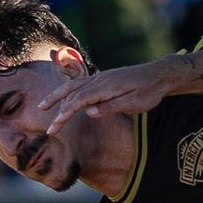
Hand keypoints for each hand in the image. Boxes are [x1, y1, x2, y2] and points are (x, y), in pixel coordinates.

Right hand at [40, 63, 172, 135]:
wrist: (159, 74)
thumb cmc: (149, 91)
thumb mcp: (134, 103)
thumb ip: (111, 107)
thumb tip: (88, 112)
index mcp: (105, 87)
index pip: (79, 101)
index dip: (65, 114)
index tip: (55, 126)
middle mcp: (99, 80)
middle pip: (71, 93)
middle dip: (56, 108)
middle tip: (48, 127)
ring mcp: (100, 77)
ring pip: (73, 86)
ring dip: (57, 96)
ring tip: (43, 106)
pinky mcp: (102, 78)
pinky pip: (80, 83)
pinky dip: (67, 90)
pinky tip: (62, 96)